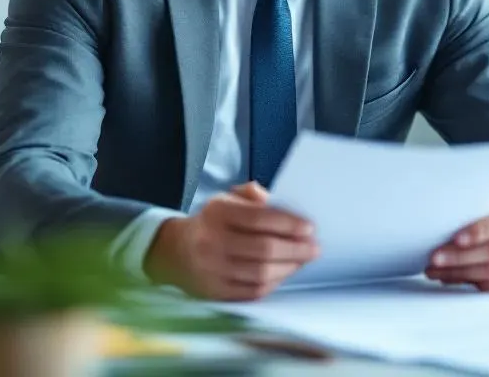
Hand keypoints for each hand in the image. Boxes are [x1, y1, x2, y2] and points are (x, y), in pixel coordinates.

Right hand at [144, 181, 318, 300]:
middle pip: (263, 250)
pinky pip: (252, 292)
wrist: (174, 252)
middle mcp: (211, 242)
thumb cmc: (211, 223)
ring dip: (288, 268)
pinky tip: (283, 274)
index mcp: (216, 213)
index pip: (258, 219)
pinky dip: (273, 283)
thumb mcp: (226, 200)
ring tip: (302, 261)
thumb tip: (278, 201)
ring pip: (260, 274)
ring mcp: (212, 270)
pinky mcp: (214, 292)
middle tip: (314, 248)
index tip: (309, 228)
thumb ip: (252, 196)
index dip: (288, 224)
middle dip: (295, 249)